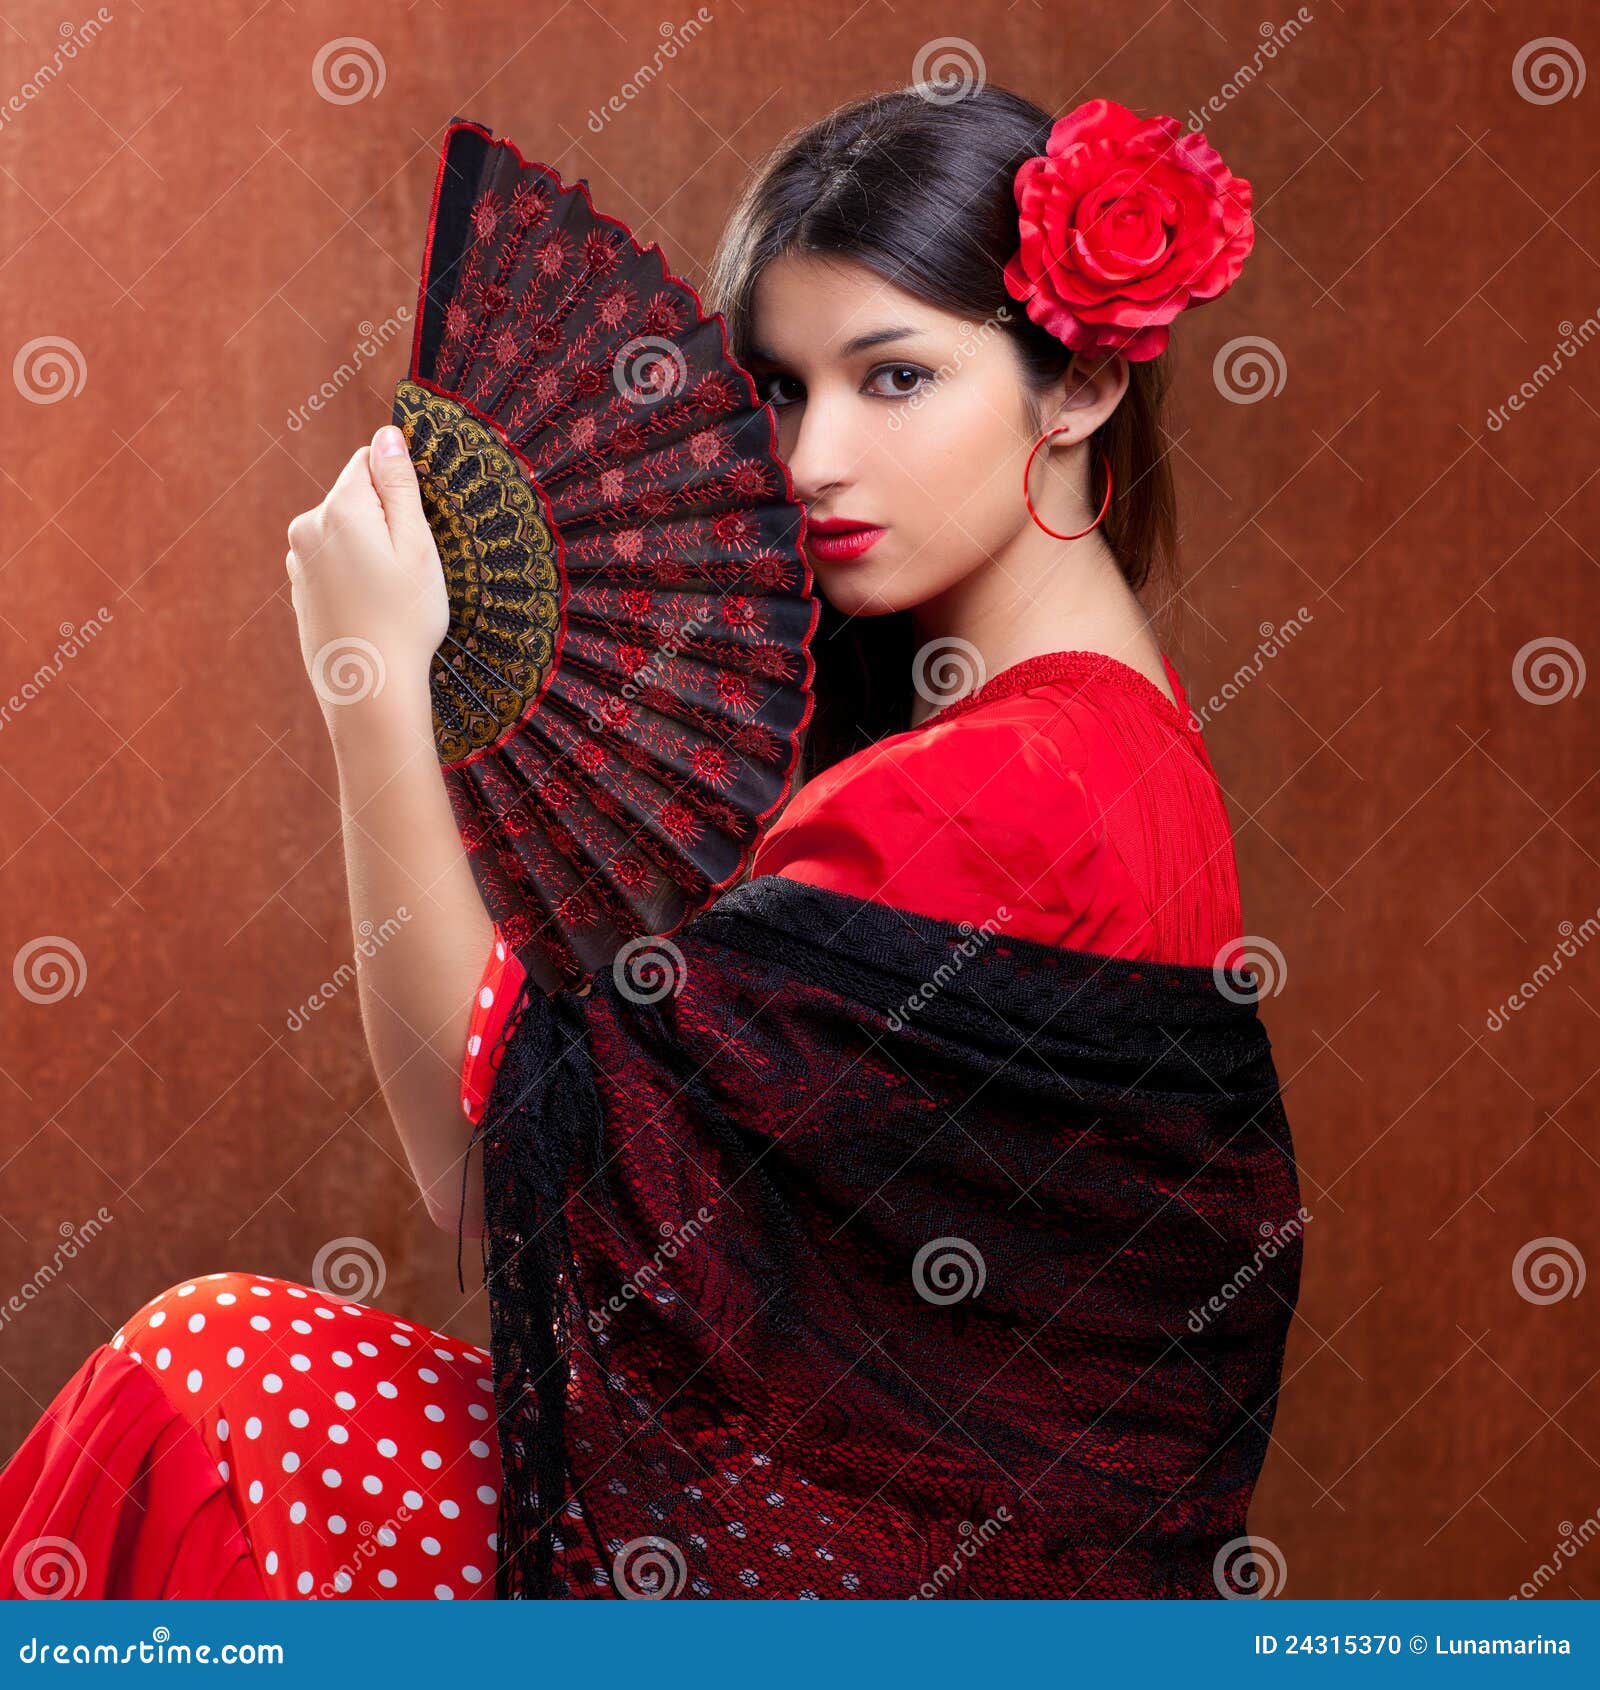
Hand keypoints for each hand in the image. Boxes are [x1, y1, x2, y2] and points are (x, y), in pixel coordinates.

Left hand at [285, 425, 447, 731]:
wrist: (369, 690)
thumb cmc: (405, 620)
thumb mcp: (417, 547)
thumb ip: (400, 486)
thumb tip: (387, 435)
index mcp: (340, 509)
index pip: (369, 461)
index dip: (400, 488)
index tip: (415, 527)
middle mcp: (308, 527)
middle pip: (354, 498)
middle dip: (384, 521)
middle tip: (409, 569)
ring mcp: (298, 560)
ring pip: (344, 532)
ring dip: (368, 550)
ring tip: (390, 595)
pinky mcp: (299, 589)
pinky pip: (332, 563)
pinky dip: (353, 576)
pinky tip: (372, 610)